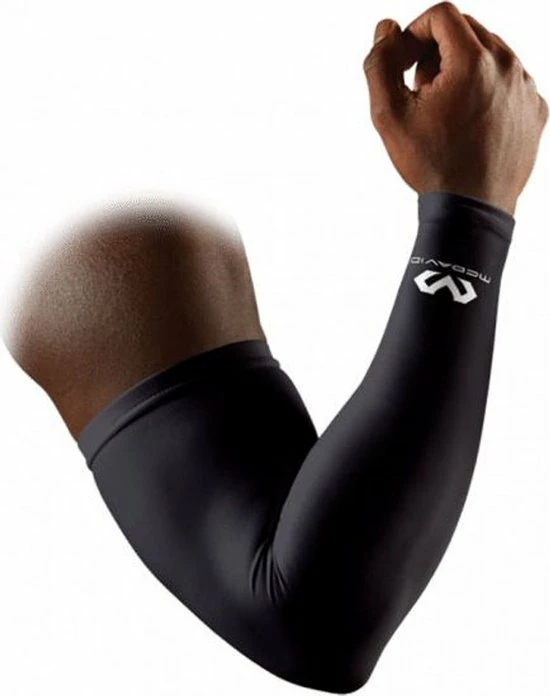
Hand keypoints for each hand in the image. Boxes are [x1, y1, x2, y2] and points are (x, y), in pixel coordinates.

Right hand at [362, 1, 547, 214]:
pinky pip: (508, 82)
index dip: (414, 34)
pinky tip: (469, 124)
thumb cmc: (431, 164)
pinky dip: (485, 91)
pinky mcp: (535, 108)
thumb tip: (387, 29)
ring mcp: (527, 87)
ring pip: (490, 54)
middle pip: (467, 30)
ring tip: (445, 112)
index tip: (404, 65)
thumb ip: (380, 64)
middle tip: (422, 92)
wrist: (471, 210)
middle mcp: (508, 65)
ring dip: (462, 71)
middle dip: (437, 52)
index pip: (441, 15)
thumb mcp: (389, 116)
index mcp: (473, 61)